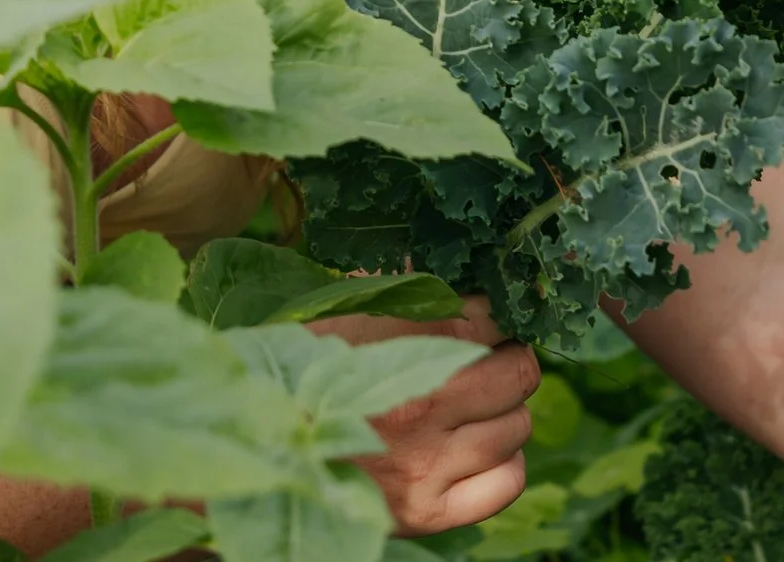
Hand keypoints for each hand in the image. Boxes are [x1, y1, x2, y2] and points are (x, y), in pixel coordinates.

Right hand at [313, 293, 538, 533]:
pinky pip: (506, 483)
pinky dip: (501, 467)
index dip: (497, 318)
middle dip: (508, 364)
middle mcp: (430, 399)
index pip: (498, 317)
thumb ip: (404, 289)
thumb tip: (454, 271)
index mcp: (411, 340)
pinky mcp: (428, 511)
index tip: (487, 323)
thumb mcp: (347, 314)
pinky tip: (477, 455)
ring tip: (472, 413)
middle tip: (487, 367)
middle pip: (521, 373)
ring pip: (517, 427)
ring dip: (503, 416)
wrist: (262, 450)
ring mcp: (431, 461)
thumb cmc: (299, 372)